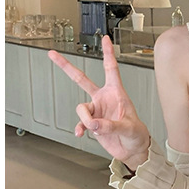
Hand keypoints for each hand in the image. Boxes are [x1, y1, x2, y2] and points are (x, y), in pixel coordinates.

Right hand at [48, 36, 150, 168]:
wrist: (132, 149)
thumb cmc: (136, 134)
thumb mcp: (129, 128)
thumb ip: (111, 125)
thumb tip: (94, 124)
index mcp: (116, 93)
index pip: (111, 69)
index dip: (108, 53)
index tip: (105, 39)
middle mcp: (103, 98)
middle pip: (82, 79)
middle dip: (66, 67)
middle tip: (52, 54)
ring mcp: (96, 110)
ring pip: (81, 108)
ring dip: (86, 119)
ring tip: (96, 128)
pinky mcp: (92, 123)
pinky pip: (80, 122)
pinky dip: (80, 128)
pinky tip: (81, 133)